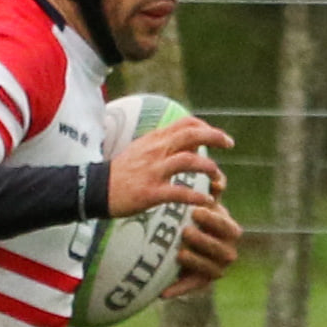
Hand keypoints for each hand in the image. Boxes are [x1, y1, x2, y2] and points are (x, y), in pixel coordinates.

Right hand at [107, 115, 232, 217]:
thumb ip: (164, 143)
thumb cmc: (121, 171)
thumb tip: (188, 139)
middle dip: (214, 137)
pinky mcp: (150, 192)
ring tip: (218, 177)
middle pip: (191, 135)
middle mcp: (156, 151)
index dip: (206, 127)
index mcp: (155, 139)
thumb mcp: (142, 149)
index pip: (185, 124)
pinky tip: (207, 202)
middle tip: (230, 144)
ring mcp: (154, 171)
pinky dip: (196, 196)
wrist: (96, 189)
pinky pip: (179, 192)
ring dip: (209, 168)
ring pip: (188, 161)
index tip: (219, 137)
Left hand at [162, 199, 242, 298]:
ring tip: (179, 253)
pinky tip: (164, 292)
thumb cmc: (192, 215)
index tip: (196, 212)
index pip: (228, 226)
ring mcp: (216, 268)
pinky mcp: (202, 281)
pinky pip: (192, 286)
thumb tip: (217, 181)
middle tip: (185, 231)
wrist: (178, 236)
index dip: (214, 220)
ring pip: (211, 268)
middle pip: (221, 249)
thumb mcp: (199, 202)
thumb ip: (208, 190)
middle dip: (204, 240)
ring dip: (196, 261)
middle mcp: (227, 250)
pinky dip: (178, 289)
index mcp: (229, 229)